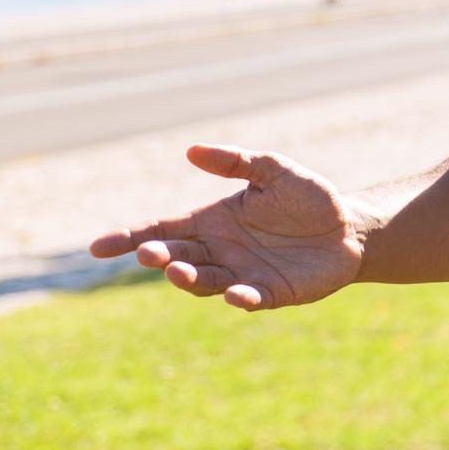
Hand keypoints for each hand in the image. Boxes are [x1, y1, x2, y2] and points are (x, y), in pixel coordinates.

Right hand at [86, 144, 368, 310]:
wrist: (350, 227)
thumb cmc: (309, 197)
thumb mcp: (273, 170)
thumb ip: (235, 162)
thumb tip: (191, 150)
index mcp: (213, 222)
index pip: (162, 230)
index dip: (130, 238)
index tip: (98, 247)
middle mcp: (220, 251)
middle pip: (177, 257)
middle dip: (160, 257)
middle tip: (149, 254)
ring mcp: (241, 274)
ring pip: (204, 281)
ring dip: (189, 278)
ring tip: (177, 270)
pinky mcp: (270, 293)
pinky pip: (249, 298)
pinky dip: (240, 298)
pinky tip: (236, 293)